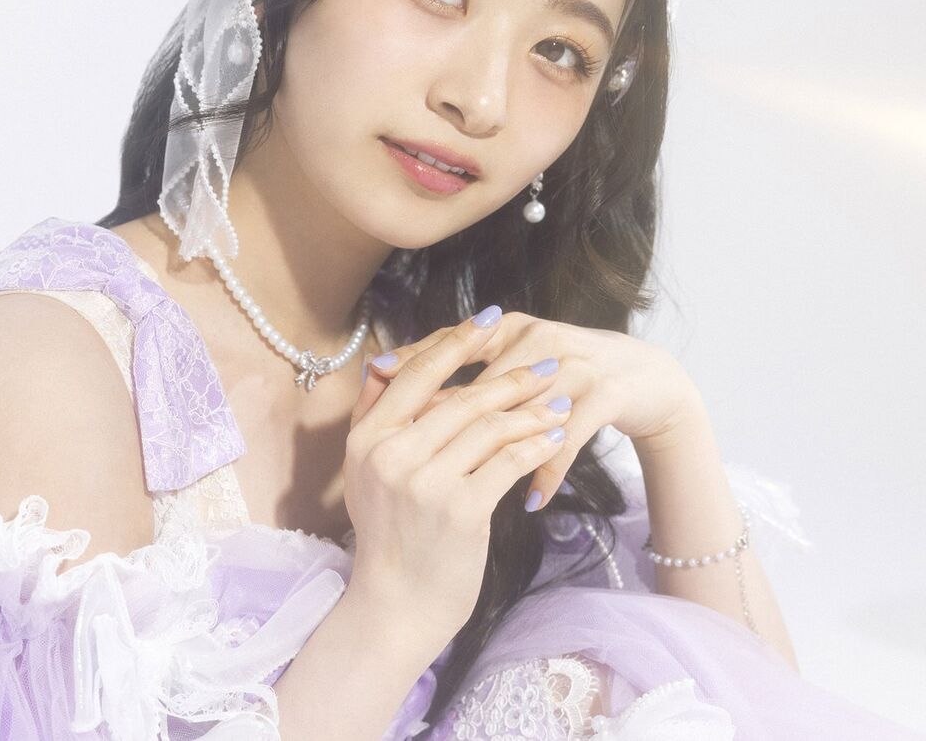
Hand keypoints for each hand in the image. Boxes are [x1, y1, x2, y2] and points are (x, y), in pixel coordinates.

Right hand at [341, 306, 568, 639]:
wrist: (395, 605)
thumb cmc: (390, 535)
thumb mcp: (365, 472)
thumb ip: (374, 417)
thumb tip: (386, 362)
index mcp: (366, 439)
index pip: (415, 374)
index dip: (456, 343)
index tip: (490, 321)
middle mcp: (391, 455)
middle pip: (461, 397)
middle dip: (511, 376)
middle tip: (548, 363)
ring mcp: (425, 483)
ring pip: (490, 427)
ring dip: (532, 411)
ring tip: (560, 402)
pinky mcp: (460, 510)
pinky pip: (508, 463)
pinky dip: (535, 448)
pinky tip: (555, 441)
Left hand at [366, 310, 700, 509]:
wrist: (643, 377)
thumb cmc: (559, 378)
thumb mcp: (512, 364)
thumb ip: (459, 368)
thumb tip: (386, 377)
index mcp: (508, 327)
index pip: (453, 342)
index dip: (415, 361)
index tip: (379, 377)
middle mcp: (538, 338)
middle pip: (485, 380)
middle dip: (451, 421)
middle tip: (420, 456)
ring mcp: (574, 364)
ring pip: (525, 412)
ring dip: (500, 454)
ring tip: (468, 488)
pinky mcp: (606, 393)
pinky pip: (568, 439)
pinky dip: (547, 472)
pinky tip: (530, 502)